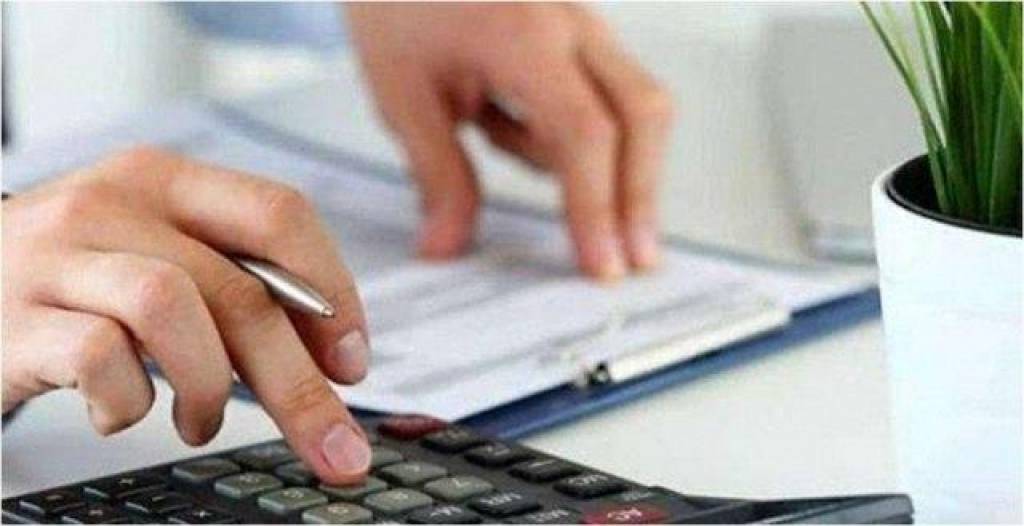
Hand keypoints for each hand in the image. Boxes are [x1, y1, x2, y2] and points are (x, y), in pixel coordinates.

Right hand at [2, 147, 370, 483]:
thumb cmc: (74, 280)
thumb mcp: (154, 252)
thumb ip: (233, 282)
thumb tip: (331, 355)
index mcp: (166, 181)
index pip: (278, 214)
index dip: (333, 291)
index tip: (352, 360)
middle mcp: (113, 203)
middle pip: (239, 288)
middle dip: (299, 381)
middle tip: (331, 443)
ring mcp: (57, 256)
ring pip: (172, 310)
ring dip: (207, 387)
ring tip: (199, 421)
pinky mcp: (13, 317)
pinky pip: (97, 356)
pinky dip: (128, 402)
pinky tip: (121, 410)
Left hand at [346, 2, 673, 279]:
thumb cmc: (399, 0)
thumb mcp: (403, 94)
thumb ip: (437, 174)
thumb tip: (450, 244)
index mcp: (524, 34)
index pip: (585, 132)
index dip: (598, 206)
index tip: (601, 263)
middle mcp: (571, 22)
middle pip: (642, 116)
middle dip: (641, 196)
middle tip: (631, 259)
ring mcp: (584, 24)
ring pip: (633, 107)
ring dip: (593, 159)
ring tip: (489, 130)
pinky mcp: (583, 36)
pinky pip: (606, 97)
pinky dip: (577, 136)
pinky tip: (502, 118)